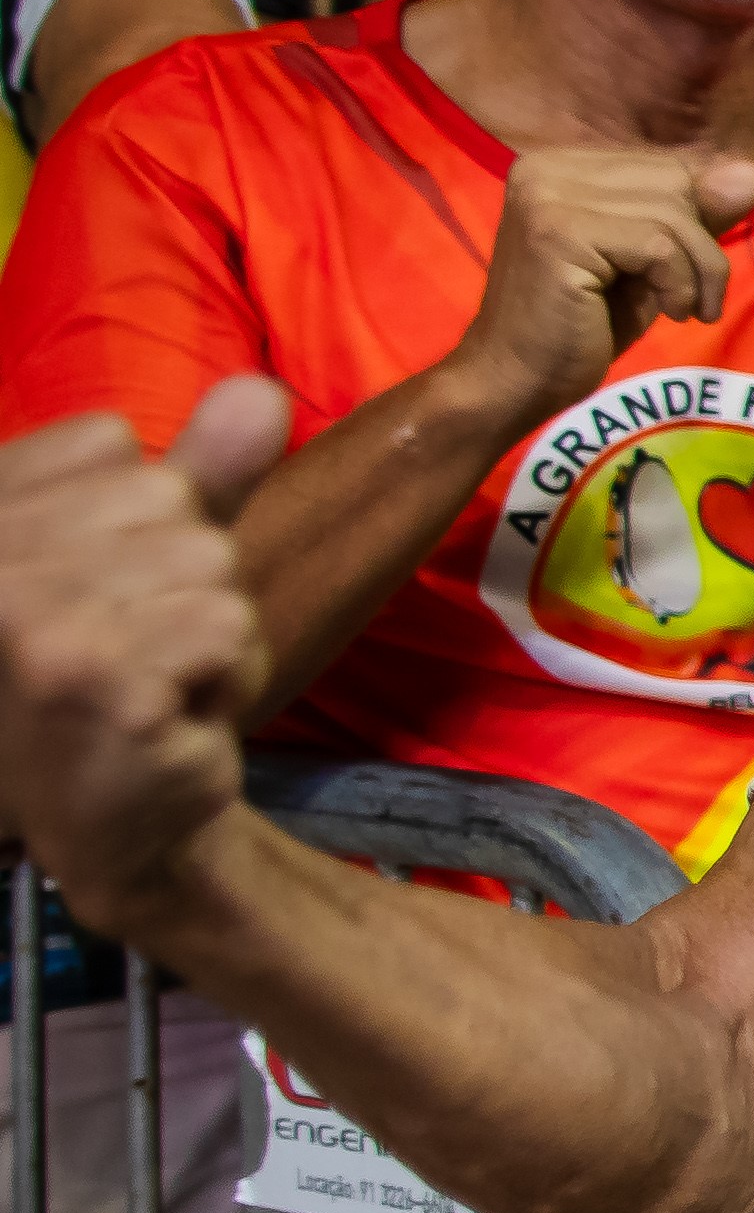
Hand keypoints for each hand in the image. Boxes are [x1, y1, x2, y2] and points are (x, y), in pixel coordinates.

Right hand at [0, 386, 294, 928]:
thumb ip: (194, 471)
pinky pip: (228, 631)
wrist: (98, 819)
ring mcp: (33, 624)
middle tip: (131, 650)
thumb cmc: (111, 678)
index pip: (111, 443)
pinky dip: (225, 680)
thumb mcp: (139, 556)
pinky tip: (168, 719)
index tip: (99, 591)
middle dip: (187, 580)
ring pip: (212, 565)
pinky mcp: (99, 683)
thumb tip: (261, 392)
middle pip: (172, 504)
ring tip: (151, 684)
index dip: (142, 516)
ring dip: (212, 635)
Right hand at [437, 145, 753, 434]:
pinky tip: (668, 313)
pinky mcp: (558, 232)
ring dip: (698, 271)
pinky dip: (679, 284)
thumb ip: (699, 216)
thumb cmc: (586, 325)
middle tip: (695, 298)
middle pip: (675, 182)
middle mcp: (547, 167)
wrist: (515, 381)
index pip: (668, 169)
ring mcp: (547, 195)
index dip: (697, 223)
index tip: (692, 276)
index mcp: (562, 165)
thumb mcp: (655, 264)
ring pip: (673, 213)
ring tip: (683, 310)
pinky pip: (658, 244)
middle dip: (703, 245)